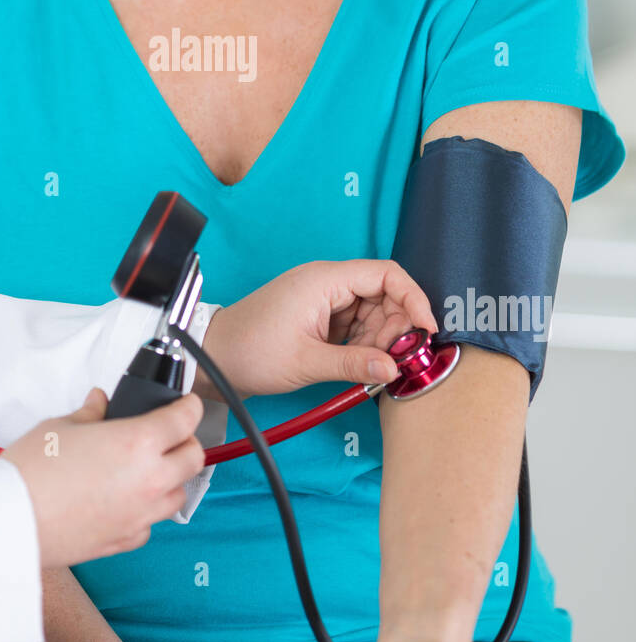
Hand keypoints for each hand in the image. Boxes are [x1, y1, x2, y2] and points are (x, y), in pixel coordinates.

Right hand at [0, 388, 204, 568]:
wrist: (10, 520)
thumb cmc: (31, 471)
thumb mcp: (60, 426)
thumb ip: (90, 413)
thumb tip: (99, 403)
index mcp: (138, 442)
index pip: (185, 419)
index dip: (189, 406)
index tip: (186, 404)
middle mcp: (149, 479)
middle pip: (194, 458)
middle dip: (187, 441)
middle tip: (169, 434)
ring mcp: (140, 514)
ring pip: (179, 494)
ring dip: (172, 478)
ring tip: (149, 468)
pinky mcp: (125, 540)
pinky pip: (151, 523)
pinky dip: (147, 510)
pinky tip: (127, 501)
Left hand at [197, 259, 436, 399]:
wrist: (214, 356)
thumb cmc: (251, 352)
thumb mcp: (306, 362)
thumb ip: (354, 364)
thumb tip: (394, 367)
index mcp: (324, 280)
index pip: (386, 274)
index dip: (413, 299)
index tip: (426, 330)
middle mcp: (326, 283)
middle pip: (383, 294)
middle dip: (397, 326)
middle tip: (395, 359)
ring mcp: (322, 299)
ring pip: (372, 311)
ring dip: (380, 338)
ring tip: (370, 366)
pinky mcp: (319, 316)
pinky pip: (355, 323)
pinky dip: (364, 343)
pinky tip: (360, 363)